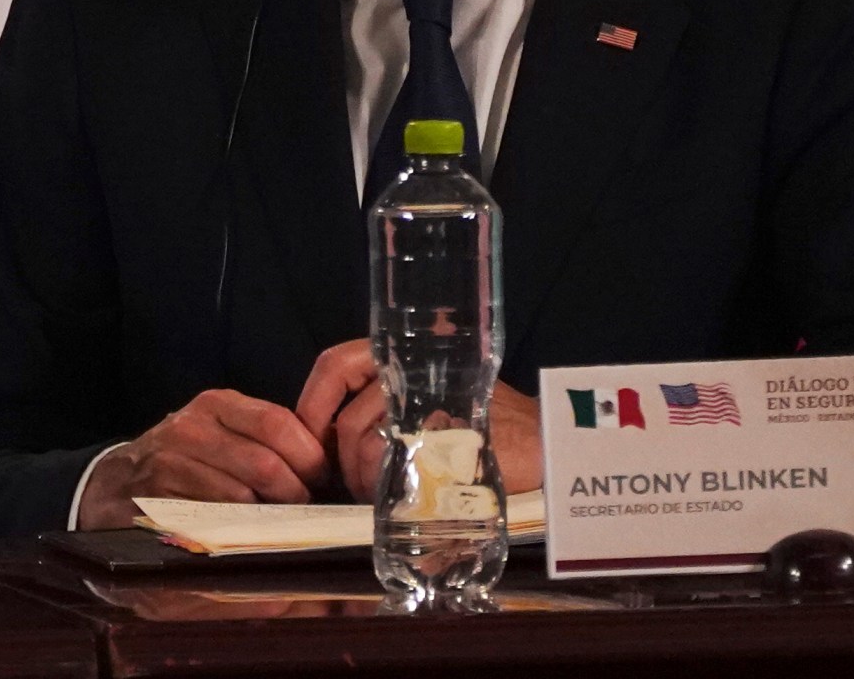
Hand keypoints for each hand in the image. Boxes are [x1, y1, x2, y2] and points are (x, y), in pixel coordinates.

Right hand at [75, 390, 329, 528]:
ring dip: (265, 523)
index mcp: (216, 406)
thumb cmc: (186, 464)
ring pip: (240, 499)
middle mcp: (189, 429)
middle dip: (293, 499)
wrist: (114, 488)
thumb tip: (326, 469)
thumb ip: (268, 442)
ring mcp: (168, 466)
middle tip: (301, 517)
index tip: (321, 484)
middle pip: (264, 464)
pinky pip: (211, 526)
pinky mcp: (154, 504)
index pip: (279, 423)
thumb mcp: (222, 435)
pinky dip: (234, 540)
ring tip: (271, 531)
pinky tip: (237, 542)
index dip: (310, 459)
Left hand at [295, 340, 545, 500]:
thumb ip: (380, 411)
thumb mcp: (425, 405)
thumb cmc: (481, 426)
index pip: (336, 364)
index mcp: (403, 358)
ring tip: (383, 495)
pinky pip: (404, 464)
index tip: (307, 439)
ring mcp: (438, 404)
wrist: (546, 442)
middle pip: (349, 418)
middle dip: (342, 461)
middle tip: (355, 486)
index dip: (312, 401)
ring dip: (367, 479)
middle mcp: (416, 371)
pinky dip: (396, 486)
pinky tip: (408, 497)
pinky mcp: (456, 437)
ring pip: (372, 444)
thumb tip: (326, 441)